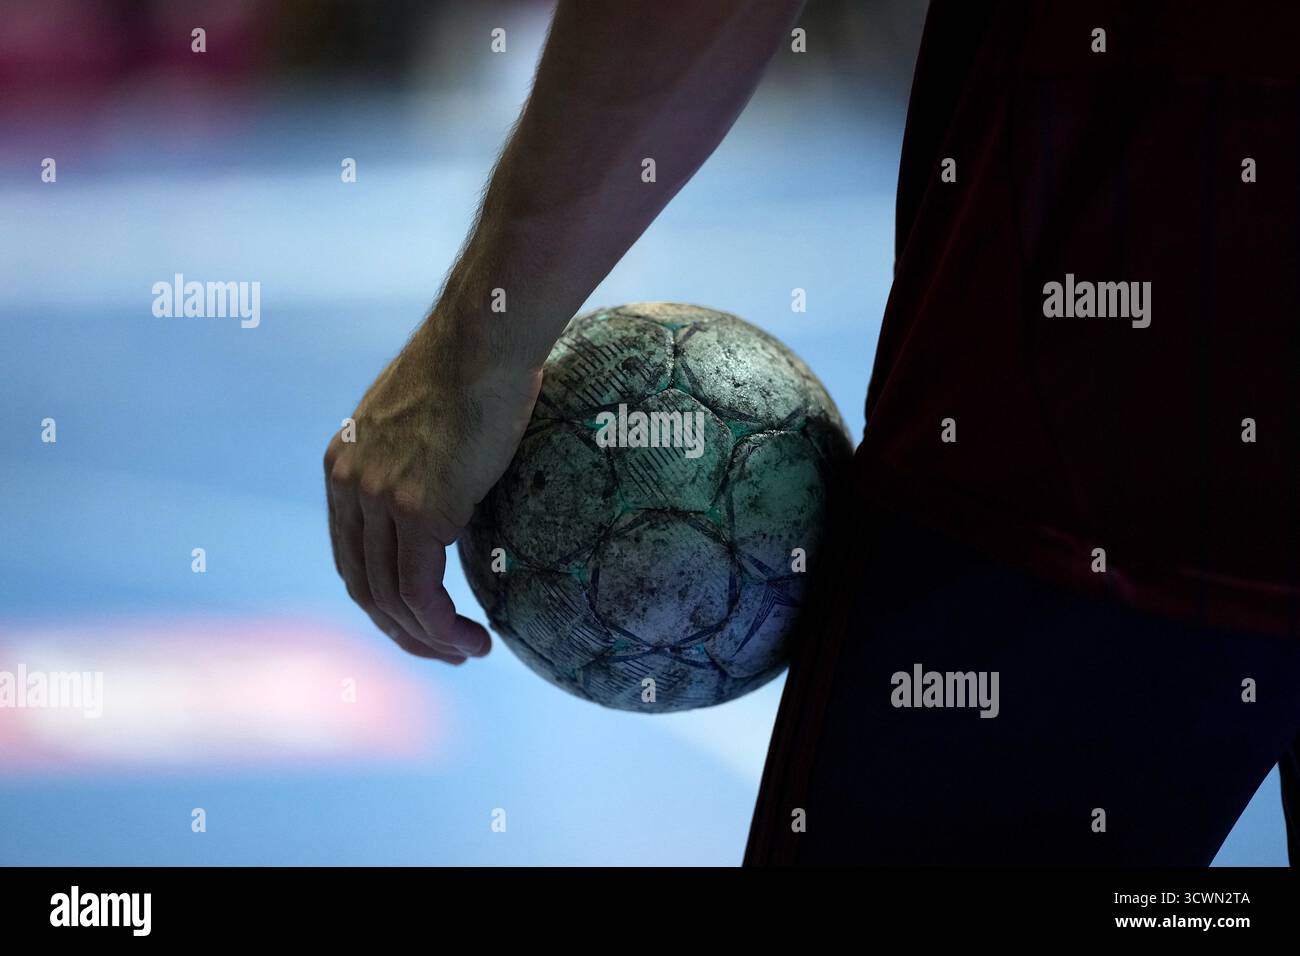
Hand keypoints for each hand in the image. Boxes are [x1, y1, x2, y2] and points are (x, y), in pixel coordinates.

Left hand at [325, 316, 541, 662]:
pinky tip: (472, 638)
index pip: (351, 556)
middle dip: (403, 632)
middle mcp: (351, 485)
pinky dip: (442, 627)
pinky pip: (422, 592)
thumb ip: (419, 461)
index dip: (384, 601)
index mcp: (344, 465)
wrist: (485, 338)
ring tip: (468, 652)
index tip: (424, 621)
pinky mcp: (419, 509)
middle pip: (363, 587)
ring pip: (391, 599)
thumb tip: (452, 488)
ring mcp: (381, 498)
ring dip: (428, 640)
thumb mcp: (425, 419)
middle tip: (447, 652)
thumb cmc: (473, 366)